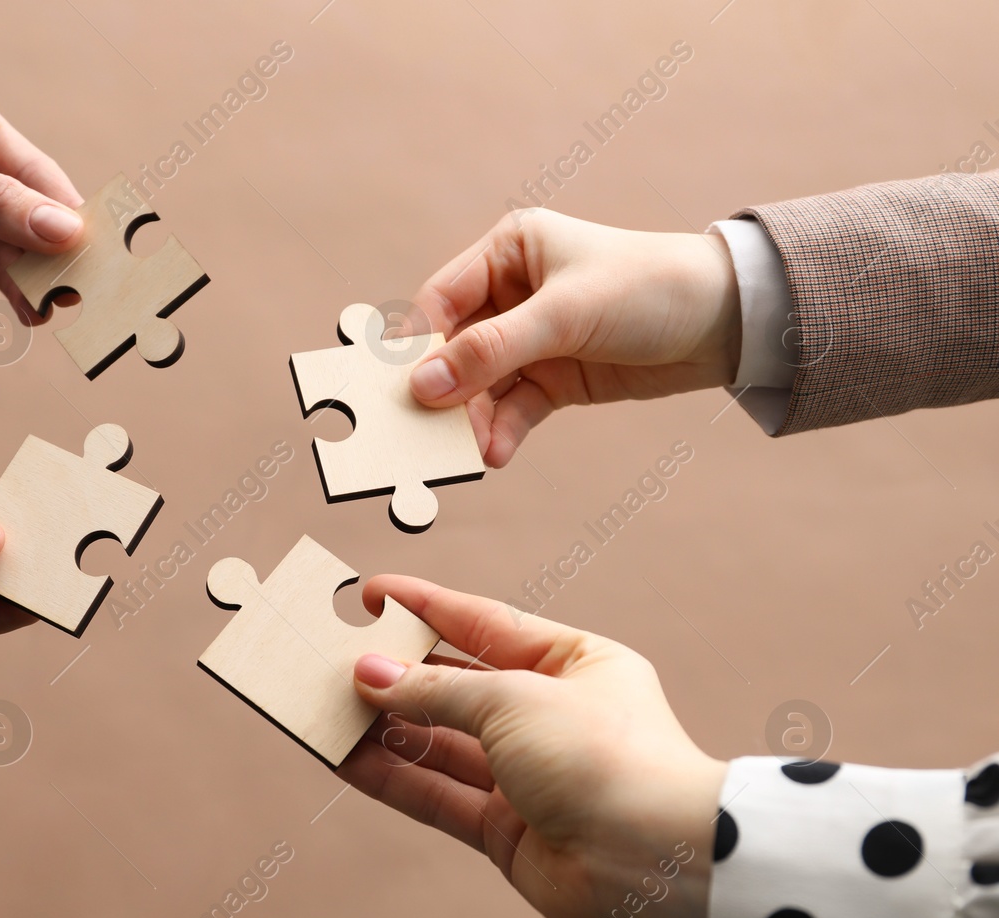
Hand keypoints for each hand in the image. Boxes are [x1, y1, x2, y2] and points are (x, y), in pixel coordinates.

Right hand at [338, 576, 725, 917]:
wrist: (655, 863)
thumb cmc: (605, 757)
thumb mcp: (514, 698)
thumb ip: (436, 689)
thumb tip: (371, 675)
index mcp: (573, 664)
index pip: (484, 623)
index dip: (425, 608)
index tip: (370, 595)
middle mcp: (549, 717)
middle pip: (455, 686)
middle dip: (395, 675)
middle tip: (331, 659)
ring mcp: (526, 776)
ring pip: (437, 743)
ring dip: (381, 728)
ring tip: (323, 709)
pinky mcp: (504, 829)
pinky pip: (435, 792)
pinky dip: (389, 775)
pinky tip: (343, 758)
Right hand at [406, 210, 740, 466]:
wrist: (729, 323)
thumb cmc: (649, 288)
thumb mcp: (565, 315)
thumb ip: (492, 351)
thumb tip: (423, 386)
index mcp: (508, 251)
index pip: (440, 301)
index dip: (417, 345)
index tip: (398, 389)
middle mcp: (512, 293)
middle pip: (454, 348)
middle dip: (441, 391)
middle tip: (421, 433)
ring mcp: (531, 340)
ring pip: (480, 386)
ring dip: (471, 420)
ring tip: (466, 453)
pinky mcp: (553, 379)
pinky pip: (512, 409)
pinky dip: (501, 432)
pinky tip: (496, 454)